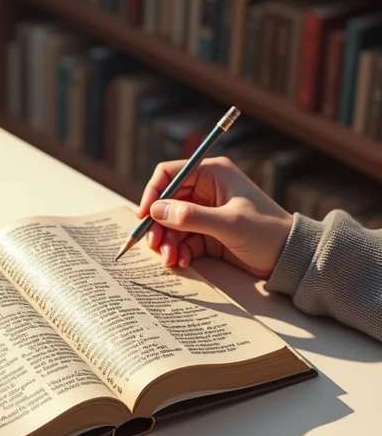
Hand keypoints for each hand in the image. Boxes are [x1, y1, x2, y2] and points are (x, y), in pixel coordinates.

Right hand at [138, 156, 292, 277]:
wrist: (289, 258)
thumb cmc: (267, 232)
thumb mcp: (229, 224)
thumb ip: (191, 217)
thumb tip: (156, 211)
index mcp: (213, 174)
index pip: (169, 174)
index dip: (152, 193)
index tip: (145, 216)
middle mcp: (206, 190)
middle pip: (165, 202)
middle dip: (158, 225)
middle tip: (155, 245)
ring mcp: (205, 213)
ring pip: (170, 224)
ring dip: (166, 242)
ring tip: (170, 259)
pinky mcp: (207, 234)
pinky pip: (181, 240)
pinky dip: (177, 251)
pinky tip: (181, 261)